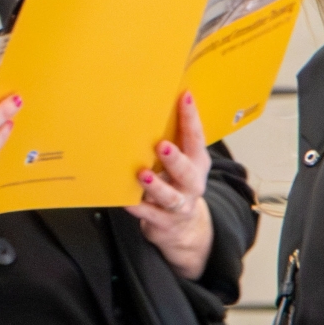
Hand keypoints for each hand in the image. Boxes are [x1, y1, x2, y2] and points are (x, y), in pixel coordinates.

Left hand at [127, 91, 213, 279]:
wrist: (182, 228)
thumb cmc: (175, 184)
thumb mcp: (180, 163)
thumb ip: (172, 141)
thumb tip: (148, 105)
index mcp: (197, 162)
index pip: (196, 137)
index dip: (191, 117)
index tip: (184, 97)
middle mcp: (192, 183)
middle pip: (187, 171)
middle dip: (175, 158)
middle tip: (161, 145)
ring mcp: (180, 205)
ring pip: (170, 196)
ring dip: (156, 186)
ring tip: (143, 175)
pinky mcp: (164, 222)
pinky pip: (150, 215)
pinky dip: (138, 208)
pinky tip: (126, 201)